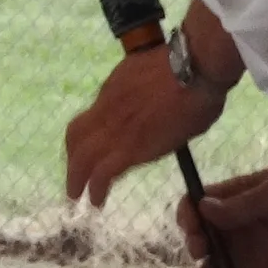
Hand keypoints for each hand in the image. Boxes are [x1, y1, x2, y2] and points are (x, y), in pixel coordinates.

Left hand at [64, 44, 223, 209]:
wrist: (195, 66)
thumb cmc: (194, 69)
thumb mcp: (162, 78)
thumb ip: (156, 97)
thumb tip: (169, 112)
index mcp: (116, 88)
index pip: (93, 115)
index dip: (89, 134)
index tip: (93, 148)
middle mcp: (108, 107)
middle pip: (76, 136)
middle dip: (73, 157)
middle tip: (75, 176)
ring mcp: (116, 128)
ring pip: (82, 156)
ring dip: (77, 178)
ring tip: (78, 195)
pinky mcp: (130, 148)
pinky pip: (103, 172)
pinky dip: (96, 188)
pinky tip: (96, 201)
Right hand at [175, 161, 267, 267]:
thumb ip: (242, 205)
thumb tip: (202, 209)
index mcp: (234, 198)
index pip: (196, 206)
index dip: (189, 216)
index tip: (194, 225)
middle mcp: (234, 227)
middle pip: (200, 239)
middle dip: (195, 246)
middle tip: (204, 250)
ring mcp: (245, 255)